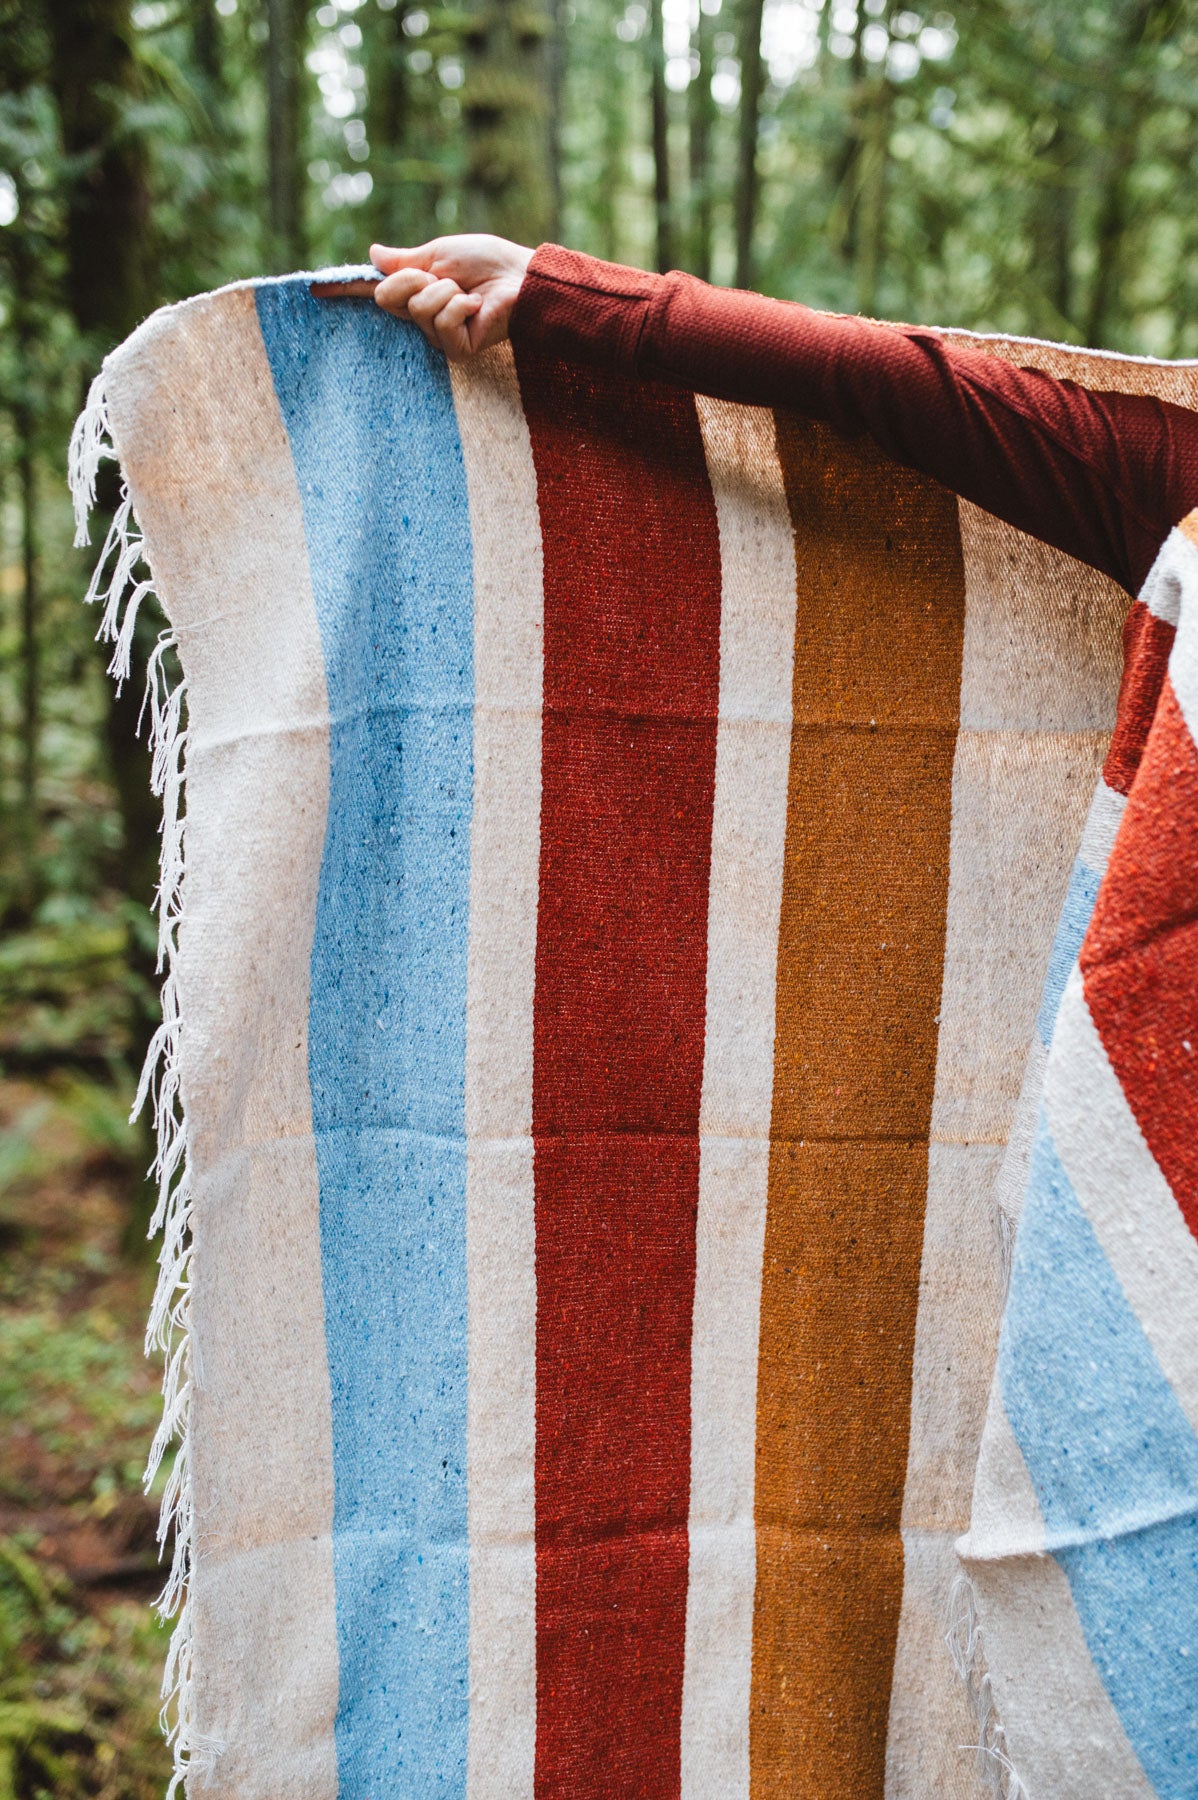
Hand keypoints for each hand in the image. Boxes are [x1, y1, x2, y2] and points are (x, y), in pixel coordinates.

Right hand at [311, 234, 534, 361]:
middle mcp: (420, 318)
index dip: (343, 289)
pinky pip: (441, 318)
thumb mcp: (439, 254)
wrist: (521, 278)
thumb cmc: (486, 263)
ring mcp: (437, 337)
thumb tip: (374, 254)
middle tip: (446, 277)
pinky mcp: (455, 350)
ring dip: (446, 290)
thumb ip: (405, 260)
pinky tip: (477, 308)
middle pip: (388, 296)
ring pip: (418, 307)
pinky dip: (460, 305)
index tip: (313, 289)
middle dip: (415, 277)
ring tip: (468, 294)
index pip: (373, 292)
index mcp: (414, 293)